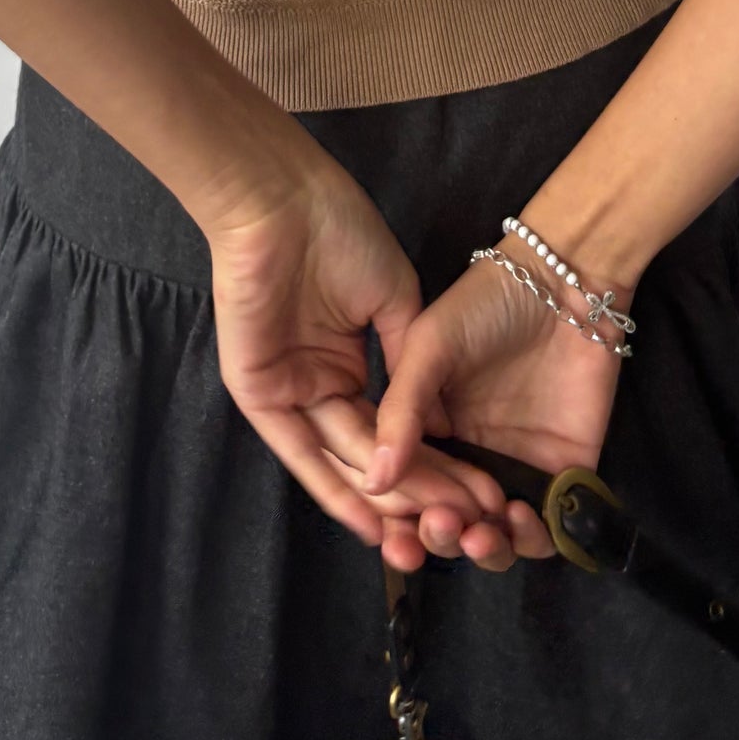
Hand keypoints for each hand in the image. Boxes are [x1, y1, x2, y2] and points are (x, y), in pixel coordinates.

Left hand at [206, 154, 531, 570]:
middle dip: (418, 493)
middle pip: (371, 453)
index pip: (391, 427)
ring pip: (342, 461)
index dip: (433, 462)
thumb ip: (412, 368)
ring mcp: (289, 392)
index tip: (479, 494)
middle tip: (465, 529)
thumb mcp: (397, 302)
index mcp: (348, 361)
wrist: (288, 204)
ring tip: (431, 536)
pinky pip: (300, 455)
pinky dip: (334, 491)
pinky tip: (369, 523)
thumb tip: (439, 428)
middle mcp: (319, 384)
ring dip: (386, 499)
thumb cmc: (342, 234)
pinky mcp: (259, 395)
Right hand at [365, 240, 630, 560]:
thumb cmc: (486, 303)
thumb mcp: (429, 348)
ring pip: (495, 538)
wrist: (563, 283)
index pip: (407, 492)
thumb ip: (401, 411)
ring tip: (478, 531)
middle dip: (439, 539)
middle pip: (448, 524)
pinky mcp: (564, 473)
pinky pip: (548, 528)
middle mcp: (470, 458)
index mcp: (430, 431)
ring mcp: (517, 468)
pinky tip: (519, 516)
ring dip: (482, 549)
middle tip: (440, 526)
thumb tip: (373, 480)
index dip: (396, 521)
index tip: (390, 534)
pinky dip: (532, 539)